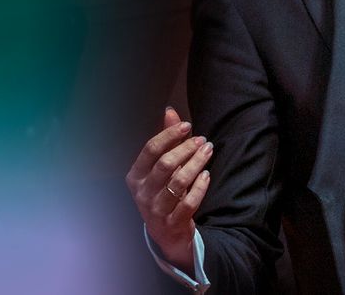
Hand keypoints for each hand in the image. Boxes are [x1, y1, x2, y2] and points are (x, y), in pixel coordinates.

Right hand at [125, 107, 213, 272]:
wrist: (166, 232)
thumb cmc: (163, 192)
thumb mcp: (161, 167)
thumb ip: (166, 140)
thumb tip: (170, 111)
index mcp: (135, 176)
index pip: (150, 150)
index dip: (169, 135)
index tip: (187, 125)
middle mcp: (142, 193)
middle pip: (165, 164)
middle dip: (186, 149)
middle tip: (203, 140)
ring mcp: (156, 210)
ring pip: (178, 182)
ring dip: (196, 163)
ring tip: (208, 151)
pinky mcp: (172, 222)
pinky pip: (189, 202)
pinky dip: (200, 186)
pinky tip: (207, 174)